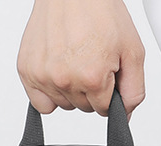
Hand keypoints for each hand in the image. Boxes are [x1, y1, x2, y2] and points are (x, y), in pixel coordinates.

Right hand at [17, 0, 145, 119]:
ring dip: (72, 90)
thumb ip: (134, 91)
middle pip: (84, 108)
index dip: (110, 92)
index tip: (106, 71)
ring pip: (65, 105)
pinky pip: (40, 104)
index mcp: (92, 77)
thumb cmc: (101, 12)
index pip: (105, 110)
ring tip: (74, 60)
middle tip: (91, 60)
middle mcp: (65, 79)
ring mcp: (43, 75)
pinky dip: (49, 94)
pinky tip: (58, 73)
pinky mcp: (27, 70)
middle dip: (92, 90)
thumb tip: (124, 117)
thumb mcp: (132, 51)